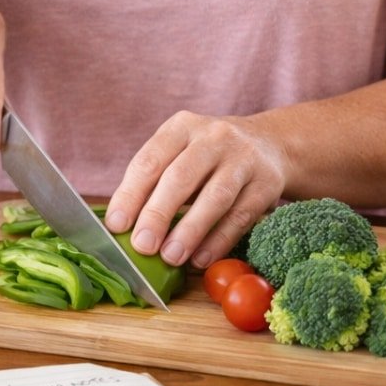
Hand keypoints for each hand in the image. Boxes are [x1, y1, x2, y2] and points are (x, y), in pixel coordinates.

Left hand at [104, 111, 288, 268]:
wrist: (268, 144)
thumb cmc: (207, 156)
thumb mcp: (180, 153)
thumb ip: (153, 182)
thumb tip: (122, 226)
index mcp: (181, 127)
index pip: (150, 160)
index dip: (131, 194)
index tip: (116, 225)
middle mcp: (213, 137)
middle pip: (181, 177)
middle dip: (158, 213)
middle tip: (142, 245)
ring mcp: (244, 159)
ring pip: (215, 197)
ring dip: (190, 231)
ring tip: (170, 257)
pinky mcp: (266, 183)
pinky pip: (240, 216)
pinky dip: (218, 241)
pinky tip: (200, 259)